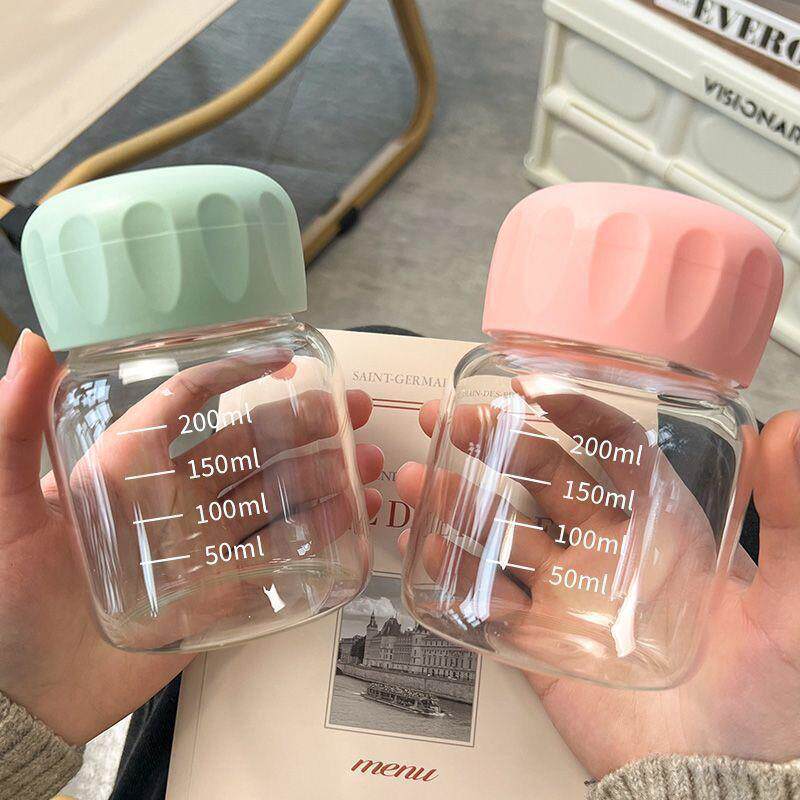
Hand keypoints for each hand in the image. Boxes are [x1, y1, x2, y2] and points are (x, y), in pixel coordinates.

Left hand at [0, 331, 382, 745]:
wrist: (25, 696)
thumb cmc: (5, 594)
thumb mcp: (4, 504)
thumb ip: (12, 425)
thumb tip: (35, 340)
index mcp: (131, 466)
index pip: (191, 403)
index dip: (236, 375)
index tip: (284, 359)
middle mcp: (176, 496)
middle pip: (250, 447)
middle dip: (304, 426)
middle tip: (352, 409)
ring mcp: (204, 543)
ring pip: (274, 498)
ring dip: (323, 477)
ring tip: (366, 463)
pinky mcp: (224, 589)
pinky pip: (280, 556)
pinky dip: (320, 536)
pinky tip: (354, 518)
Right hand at [397, 397, 799, 777]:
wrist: (717, 779)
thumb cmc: (767, 694)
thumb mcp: (791, 601)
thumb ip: (793, 517)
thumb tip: (792, 429)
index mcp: (661, 527)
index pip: (612, 448)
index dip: (575, 411)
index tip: (532, 387)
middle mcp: (606, 549)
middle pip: (542, 479)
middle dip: (497, 445)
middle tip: (456, 421)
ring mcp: (566, 591)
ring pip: (502, 532)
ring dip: (459, 503)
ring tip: (419, 478)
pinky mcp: (536, 638)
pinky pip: (485, 597)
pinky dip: (452, 572)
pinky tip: (427, 548)